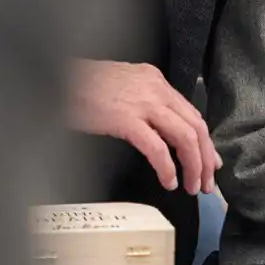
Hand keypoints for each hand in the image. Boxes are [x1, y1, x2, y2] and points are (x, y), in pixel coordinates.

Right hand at [68, 60, 219, 194]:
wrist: (54, 78)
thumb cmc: (80, 86)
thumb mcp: (121, 86)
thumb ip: (143, 102)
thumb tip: (159, 129)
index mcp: (155, 81)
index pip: (192, 114)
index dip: (204, 142)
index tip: (210, 162)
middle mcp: (155, 89)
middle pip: (196, 127)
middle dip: (206, 159)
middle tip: (206, 182)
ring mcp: (142, 104)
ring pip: (184, 138)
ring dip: (193, 166)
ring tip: (191, 186)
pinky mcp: (126, 120)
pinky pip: (157, 149)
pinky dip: (167, 168)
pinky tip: (168, 181)